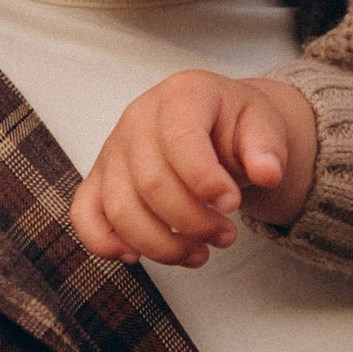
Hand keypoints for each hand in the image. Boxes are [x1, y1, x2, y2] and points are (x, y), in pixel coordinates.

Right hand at [71, 68, 319, 267]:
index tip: (232, 205)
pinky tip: (138, 256)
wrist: (217, 126)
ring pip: (120, 208)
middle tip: (226, 236)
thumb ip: (267, 146)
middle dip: (192, 221)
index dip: (205, 180)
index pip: (180, 138)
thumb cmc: (236, 125)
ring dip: (162, 244)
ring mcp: (113, 151)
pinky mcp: (100, 181)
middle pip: (151, 183)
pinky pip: (85, 215)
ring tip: (199, 253)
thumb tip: (267, 172)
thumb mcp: (263, 124)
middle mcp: (137, 119)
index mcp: (180, 95)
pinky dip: (105, 242)